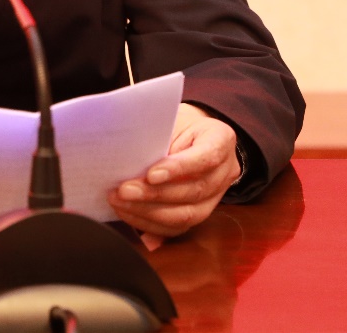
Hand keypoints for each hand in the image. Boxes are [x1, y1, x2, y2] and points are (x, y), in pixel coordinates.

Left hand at [107, 103, 240, 247]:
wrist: (189, 134)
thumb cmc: (175, 123)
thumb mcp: (168, 118)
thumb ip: (156, 137)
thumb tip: (126, 156)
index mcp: (221, 139)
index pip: (206, 157)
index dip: (179, 169)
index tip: (150, 174)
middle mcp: (225, 171)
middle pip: (195, 190)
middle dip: (155, 194)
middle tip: (124, 191)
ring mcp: (216, 196)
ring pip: (188, 214)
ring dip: (149, 212)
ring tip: (121, 203)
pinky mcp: (200, 213)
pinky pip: (178, 227)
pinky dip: (150, 223)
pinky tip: (129, 213)